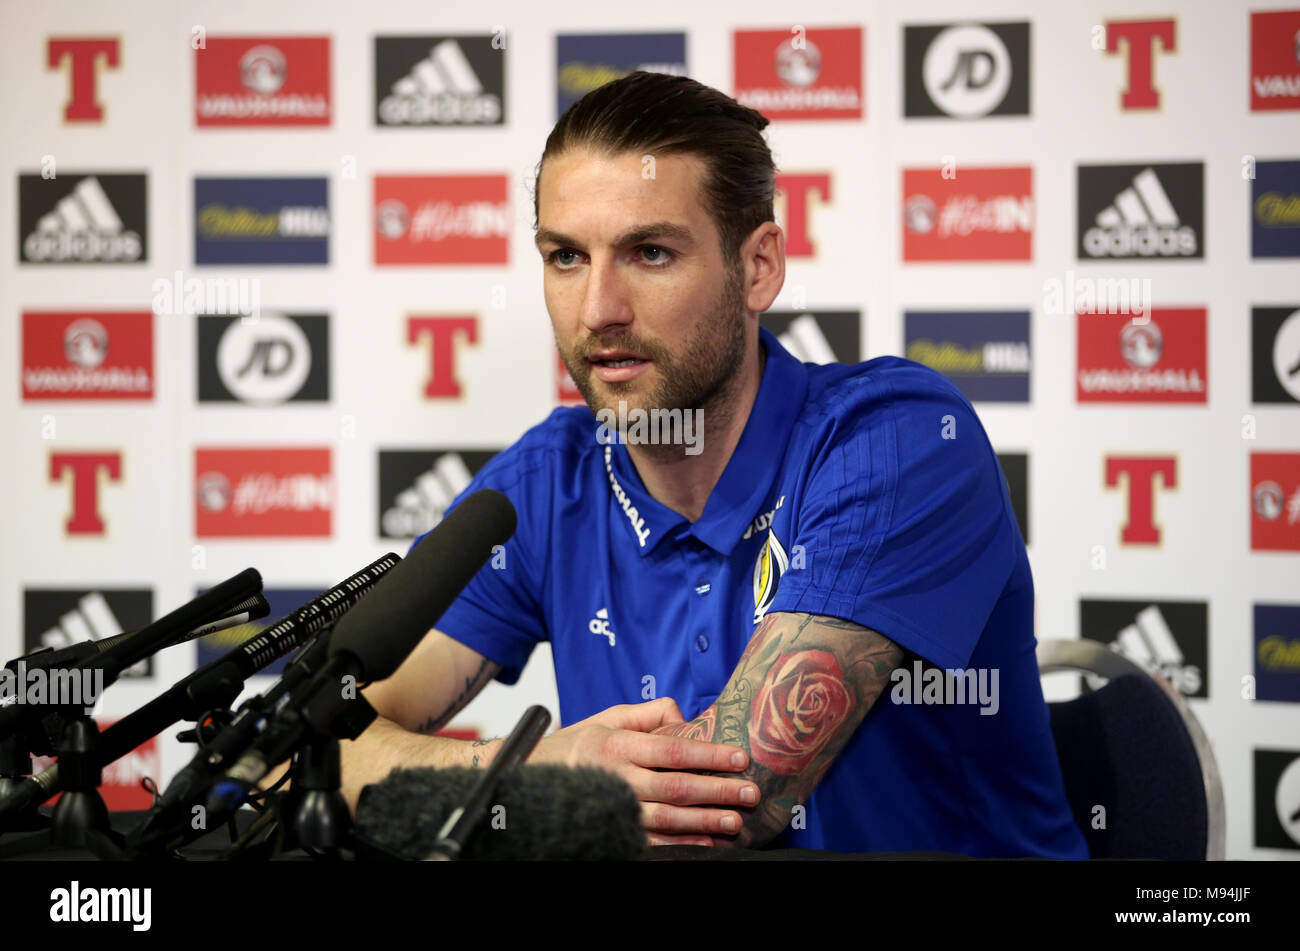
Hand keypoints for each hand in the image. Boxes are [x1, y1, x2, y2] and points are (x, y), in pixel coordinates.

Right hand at [527, 697, 758, 847]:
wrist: (534, 772)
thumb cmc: (581, 742)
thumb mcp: (611, 716)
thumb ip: (651, 713)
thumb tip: (687, 718)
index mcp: (618, 744)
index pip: (671, 749)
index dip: (708, 754)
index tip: (739, 758)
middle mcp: (616, 777)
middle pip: (673, 787)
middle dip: (715, 791)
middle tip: (749, 794)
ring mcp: (612, 807)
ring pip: (664, 818)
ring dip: (702, 822)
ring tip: (733, 823)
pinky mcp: (610, 828)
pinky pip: (649, 841)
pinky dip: (679, 845)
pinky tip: (704, 844)